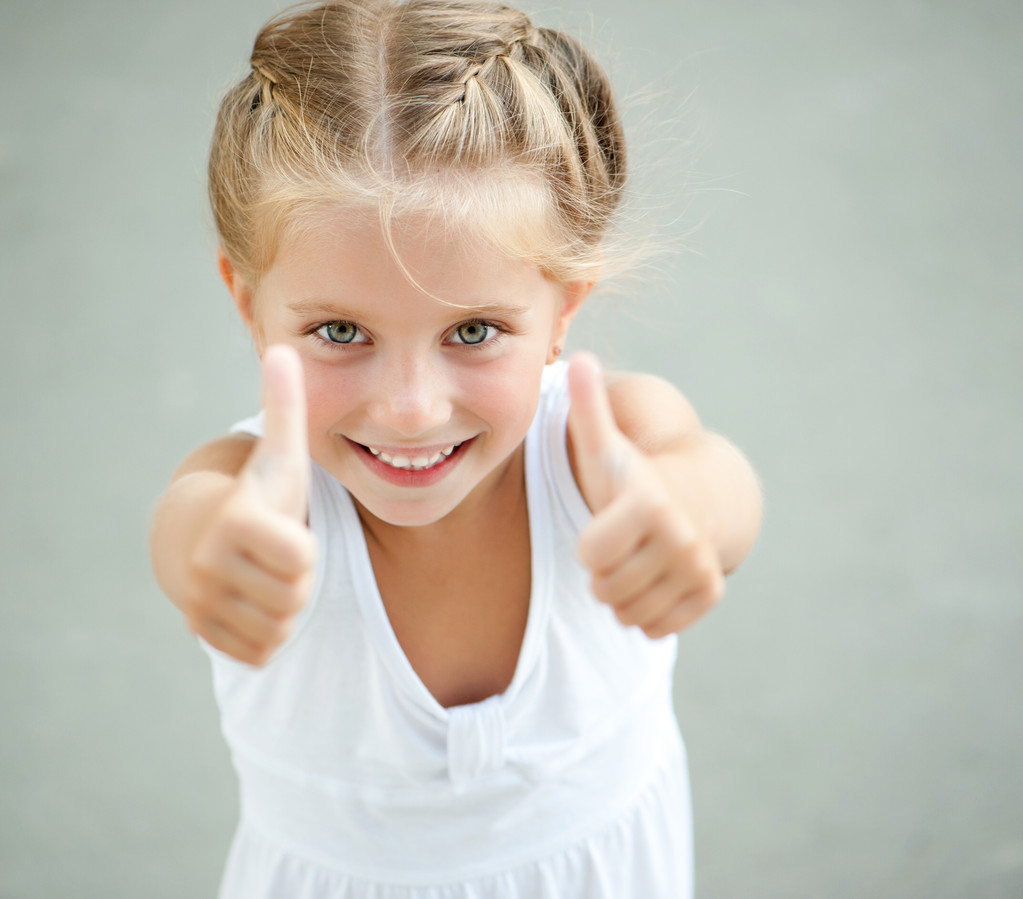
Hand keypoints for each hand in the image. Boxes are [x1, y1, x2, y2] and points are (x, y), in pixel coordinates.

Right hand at [184, 345, 316, 664]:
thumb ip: (286, 407)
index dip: (305, 546)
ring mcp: (201, 604)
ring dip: (286, 605)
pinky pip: (264, 649)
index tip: (284, 529)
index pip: (301, 557)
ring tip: (267, 575)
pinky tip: (255, 600)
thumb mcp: (279, 454)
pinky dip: (269, 631)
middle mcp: (207, 566)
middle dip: (298, 579)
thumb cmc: (260, 494)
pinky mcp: (205, 636)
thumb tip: (283, 349)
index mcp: (234, 522)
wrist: (204, 537)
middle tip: (278, 556)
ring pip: (280, 627)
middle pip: (295, 597)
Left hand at [567, 353, 723, 637]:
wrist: (692, 500)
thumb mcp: (604, 444)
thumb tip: (576, 357)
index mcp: (648, 502)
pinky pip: (654, 628)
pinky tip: (652, 581)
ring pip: (628, 613)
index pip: (590, 554)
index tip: (605, 522)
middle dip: (604, 572)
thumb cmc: (630, 477)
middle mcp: (681, 536)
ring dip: (621, 594)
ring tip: (633, 562)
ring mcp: (700, 567)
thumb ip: (586, 406)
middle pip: (606, 589)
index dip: (588, 543)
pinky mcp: (710, 594)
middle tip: (619, 546)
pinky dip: (646, 612)